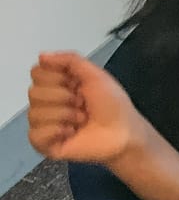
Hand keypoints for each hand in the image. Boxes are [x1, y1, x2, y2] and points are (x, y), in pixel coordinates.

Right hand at [27, 52, 145, 164]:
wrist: (123, 132)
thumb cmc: (113, 105)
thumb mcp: (96, 75)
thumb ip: (70, 60)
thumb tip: (42, 55)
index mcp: (59, 84)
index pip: (36, 73)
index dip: (56, 77)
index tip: (76, 84)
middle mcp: (49, 102)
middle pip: (33, 92)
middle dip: (62, 97)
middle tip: (82, 104)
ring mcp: (45, 124)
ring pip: (34, 113)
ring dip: (64, 115)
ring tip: (81, 119)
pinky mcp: (45, 144)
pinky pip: (35, 135)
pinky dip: (55, 131)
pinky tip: (71, 133)